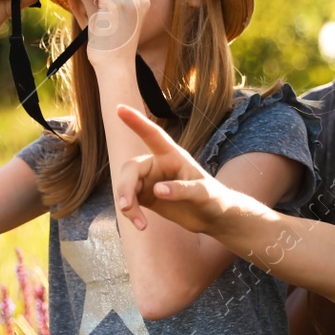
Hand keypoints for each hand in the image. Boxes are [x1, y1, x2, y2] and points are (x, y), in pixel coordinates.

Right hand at [113, 104, 231, 233]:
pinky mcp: (147, 197)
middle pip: (131, 168)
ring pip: (126, 186)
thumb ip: (182, 190)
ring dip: (127, 204)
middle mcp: (158, 165)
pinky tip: (142, 226)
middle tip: (126, 206)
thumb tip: (156, 190)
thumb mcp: (204, 194)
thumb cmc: (215, 198)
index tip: (119, 108)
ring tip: (139, 223)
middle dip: (125, 187)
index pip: (152, 135)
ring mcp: (150, 181)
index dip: (136, 122)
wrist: (215, 217)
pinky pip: (130, 202)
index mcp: (172, 156)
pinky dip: (132, 213)